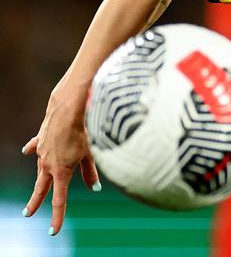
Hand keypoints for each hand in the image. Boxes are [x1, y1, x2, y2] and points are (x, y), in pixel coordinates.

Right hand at [22, 87, 100, 235]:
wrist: (68, 108)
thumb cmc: (84, 130)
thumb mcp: (91, 153)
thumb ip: (91, 172)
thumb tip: (96, 188)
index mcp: (61, 171)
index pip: (59, 200)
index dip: (57, 216)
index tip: (53, 231)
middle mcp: (47, 164)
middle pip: (41, 188)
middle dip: (36, 201)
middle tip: (27, 214)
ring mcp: (42, 151)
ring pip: (40, 168)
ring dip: (40, 177)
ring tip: (38, 187)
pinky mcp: (40, 139)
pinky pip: (34, 147)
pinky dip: (32, 151)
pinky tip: (26, 153)